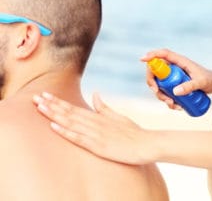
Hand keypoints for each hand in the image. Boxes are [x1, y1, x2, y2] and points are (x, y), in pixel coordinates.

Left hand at [32, 92, 155, 164]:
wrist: (147, 144)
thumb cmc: (133, 132)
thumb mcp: (118, 117)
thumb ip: (104, 107)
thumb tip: (95, 93)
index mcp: (99, 117)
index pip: (74, 108)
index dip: (58, 101)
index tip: (45, 95)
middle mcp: (95, 123)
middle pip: (69, 113)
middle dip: (51, 105)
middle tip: (35, 97)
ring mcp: (97, 135)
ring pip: (71, 123)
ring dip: (54, 115)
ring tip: (40, 107)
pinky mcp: (99, 146)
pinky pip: (80, 138)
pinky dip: (66, 132)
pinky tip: (55, 126)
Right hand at [141, 48, 211, 109]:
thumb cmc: (210, 80)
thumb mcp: (201, 83)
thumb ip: (190, 86)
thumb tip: (175, 92)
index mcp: (180, 61)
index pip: (163, 54)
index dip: (151, 55)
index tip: (142, 59)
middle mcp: (174, 68)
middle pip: (155, 71)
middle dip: (152, 83)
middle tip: (157, 92)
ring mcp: (173, 77)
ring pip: (158, 84)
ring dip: (161, 96)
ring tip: (173, 105)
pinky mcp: (174, 86)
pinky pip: (165, 92)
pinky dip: (167, 101)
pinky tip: (176, 107)